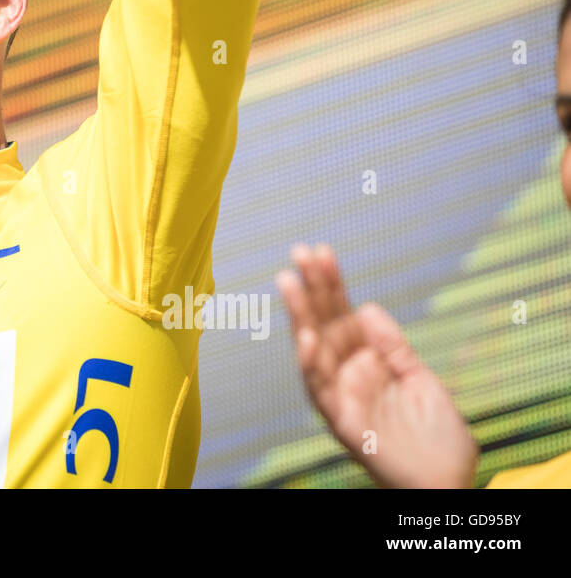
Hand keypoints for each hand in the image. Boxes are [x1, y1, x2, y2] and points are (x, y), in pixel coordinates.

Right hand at [275, 243, 477, 487]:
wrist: (447, 485)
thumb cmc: (438, 439)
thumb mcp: (421, 379)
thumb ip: (392, 346)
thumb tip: (366, 306)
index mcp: (367, 362)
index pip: (344, 314)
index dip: (333, 284)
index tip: (322, 251)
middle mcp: (348, 376)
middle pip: (325, 323)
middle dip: (312, 288)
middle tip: (299, 252)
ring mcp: (342, 397)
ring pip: (313, 350)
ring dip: (300, 316)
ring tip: (289, 281)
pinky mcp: (342, 421)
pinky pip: (320, 391)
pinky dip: (311, 365)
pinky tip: (307, 337)